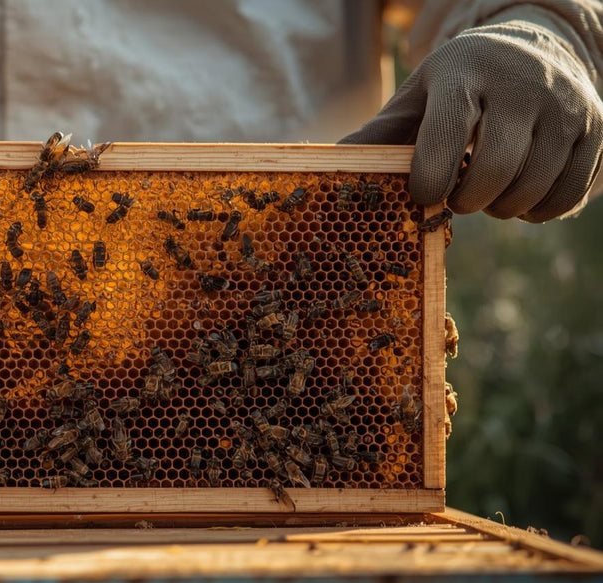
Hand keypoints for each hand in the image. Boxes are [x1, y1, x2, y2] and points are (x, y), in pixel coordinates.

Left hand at [342, 16, 602, 222]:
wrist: (534, 50)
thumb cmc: (461, 85)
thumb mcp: (419, 97)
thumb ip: (380, 133)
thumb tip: (327, 160)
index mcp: (466, 74)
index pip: (446, 135)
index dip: (429, 180)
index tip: (423, 196)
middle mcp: (522, 85)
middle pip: (494, 170)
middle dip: (467, 200)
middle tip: (458, 197)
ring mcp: (565, 107)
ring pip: (532, 188)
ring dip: (501, 208)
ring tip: (487, 192)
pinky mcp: (595, 129)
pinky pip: (567, 195)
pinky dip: (539, 211)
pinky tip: (520, 196)